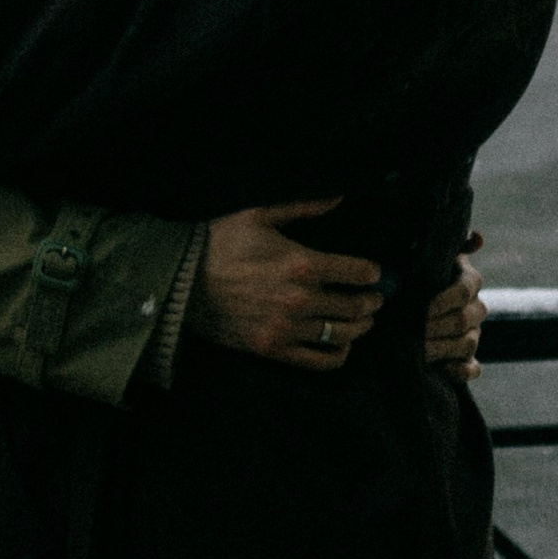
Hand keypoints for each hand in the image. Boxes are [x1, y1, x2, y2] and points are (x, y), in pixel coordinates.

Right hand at [192, 201, 382, 376]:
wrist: (181, 282)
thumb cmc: (219, 242)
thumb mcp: (258, 214)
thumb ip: (302, 205)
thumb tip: (338, 197)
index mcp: (302, 263)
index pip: (355, 272)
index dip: (372, 273)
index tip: (376, 274)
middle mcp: (300, 299)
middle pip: (354, 306)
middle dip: (371, 302)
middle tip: (376, 298)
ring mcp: (287, 328)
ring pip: (341, 334)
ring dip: (360, 328)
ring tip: (365, 321)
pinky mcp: (273, 350)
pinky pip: (317, 361)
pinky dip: (337, 356)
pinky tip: (343, 348)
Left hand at [424, 232, 486, 380]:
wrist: (410, 307)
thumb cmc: (419, 274)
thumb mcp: (429, 257)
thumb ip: (452, 244)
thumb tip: (479, 238)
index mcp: (469, 281)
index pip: (465, 290)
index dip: (443, 300)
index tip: (421, 306)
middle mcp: (476, 308)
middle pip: (463, 320)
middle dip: (435, 326)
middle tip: (409, 330)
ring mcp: (474, 335)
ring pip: (467, 344)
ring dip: (441, 348)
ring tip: (415, 349)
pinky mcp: (468, 359)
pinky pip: (473, 369)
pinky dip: (459, 371)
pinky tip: (442, 369)